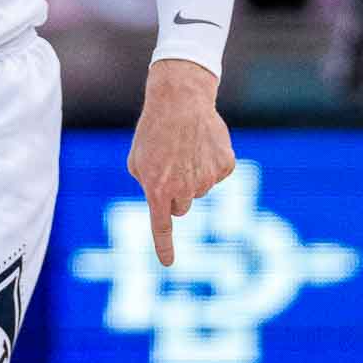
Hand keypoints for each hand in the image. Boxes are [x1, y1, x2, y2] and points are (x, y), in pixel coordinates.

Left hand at [127, 60, 236, 265]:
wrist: (180, 98)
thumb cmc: (153, 129)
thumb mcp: (137, 159)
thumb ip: (147, 184)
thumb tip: (162, 197)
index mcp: (158, 189)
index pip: (162, 227)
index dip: (164, 246)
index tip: (168, 264)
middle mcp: (185, 190)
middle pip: (182, 206)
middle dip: (176, 193)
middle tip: (171, 165)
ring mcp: (208, 179)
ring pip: (200, 189)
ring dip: (192, 174)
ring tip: (184, 147)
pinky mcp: (225, 166)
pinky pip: (217, 174)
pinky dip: (211, 162)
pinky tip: (202, 143)